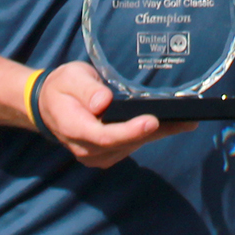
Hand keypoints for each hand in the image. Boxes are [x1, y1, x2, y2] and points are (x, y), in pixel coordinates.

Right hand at [38, 61, 196, 167]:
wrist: (49, 106)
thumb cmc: (62, 88)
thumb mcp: (70, 78)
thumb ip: (86, 89)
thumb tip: (103, 101)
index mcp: (74, 128)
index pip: (104, 136)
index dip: (130, 131)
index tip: (152, 120)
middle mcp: (86, 149)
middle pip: (124, 144)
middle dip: (156, 131)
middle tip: (186, 119)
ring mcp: (97, 155)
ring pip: (132, 146)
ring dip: (159, 134)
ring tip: (186, 120)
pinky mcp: (107, 154)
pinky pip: (132, 146)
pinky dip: (151, 135)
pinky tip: (172, 125)